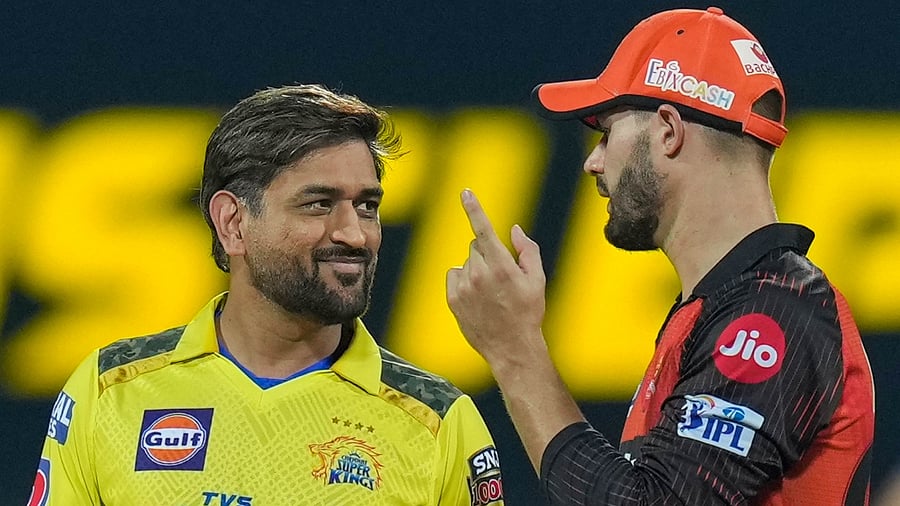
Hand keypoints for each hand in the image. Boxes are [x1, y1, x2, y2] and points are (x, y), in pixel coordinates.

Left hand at [446, 189, 546, 367]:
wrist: (511, 347)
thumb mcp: (537, 280)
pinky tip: (477, 298)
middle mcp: (479, 274)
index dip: (474, 209)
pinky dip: (463, 281)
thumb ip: (527, 250)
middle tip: (501, 276)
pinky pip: (454, 276)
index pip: (484, 230)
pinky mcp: (453, 299)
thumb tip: (513, 230)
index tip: (465, 193)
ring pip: (465, 262)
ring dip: (475, 269)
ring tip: (490, 293)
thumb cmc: (528, 313)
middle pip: (476, 247)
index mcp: (502, 266)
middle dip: (487, 254)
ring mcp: (464, 287)